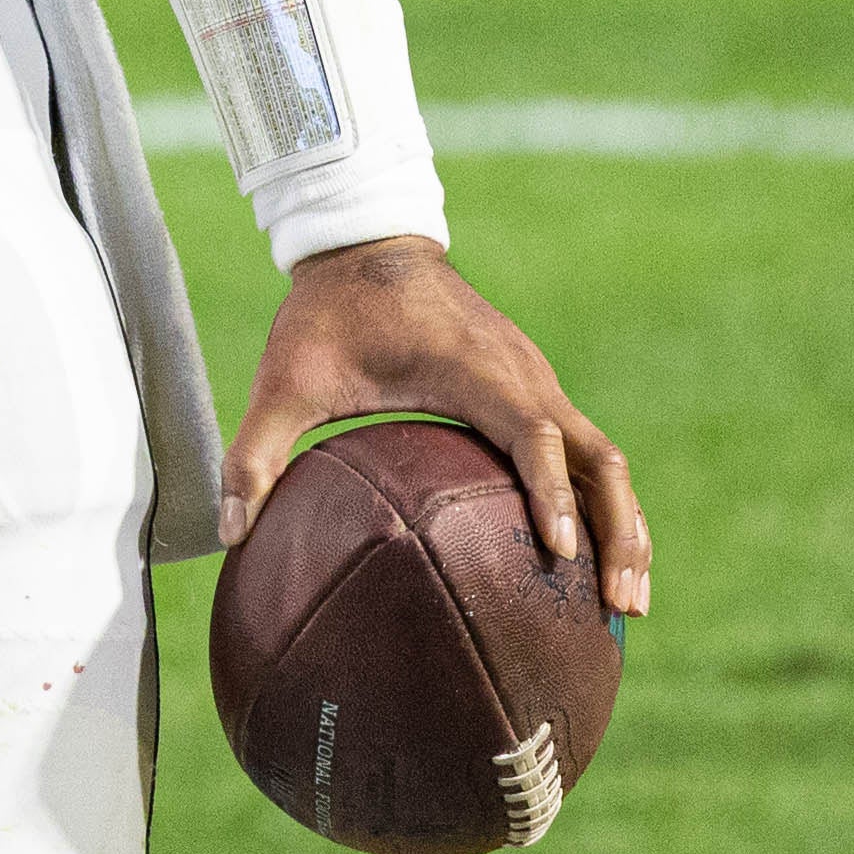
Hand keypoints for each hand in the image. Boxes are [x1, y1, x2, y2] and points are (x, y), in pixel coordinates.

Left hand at [232, 236, 646, 615]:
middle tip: (619, 610)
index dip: (549, 493)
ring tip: (625, 607)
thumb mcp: (286, 379)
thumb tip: (227, 533)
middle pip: (599, 458)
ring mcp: (536, 381)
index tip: (558, 554)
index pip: (532, 435)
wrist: (367, 242)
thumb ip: (256, 451)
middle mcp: (523, 376)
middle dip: (617, 533)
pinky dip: (602, 504)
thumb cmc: (327, 314)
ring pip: (605, 458)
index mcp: (474, 371)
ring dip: (624, 526)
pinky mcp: (534, 389)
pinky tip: (593, 563)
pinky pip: (586, 451)